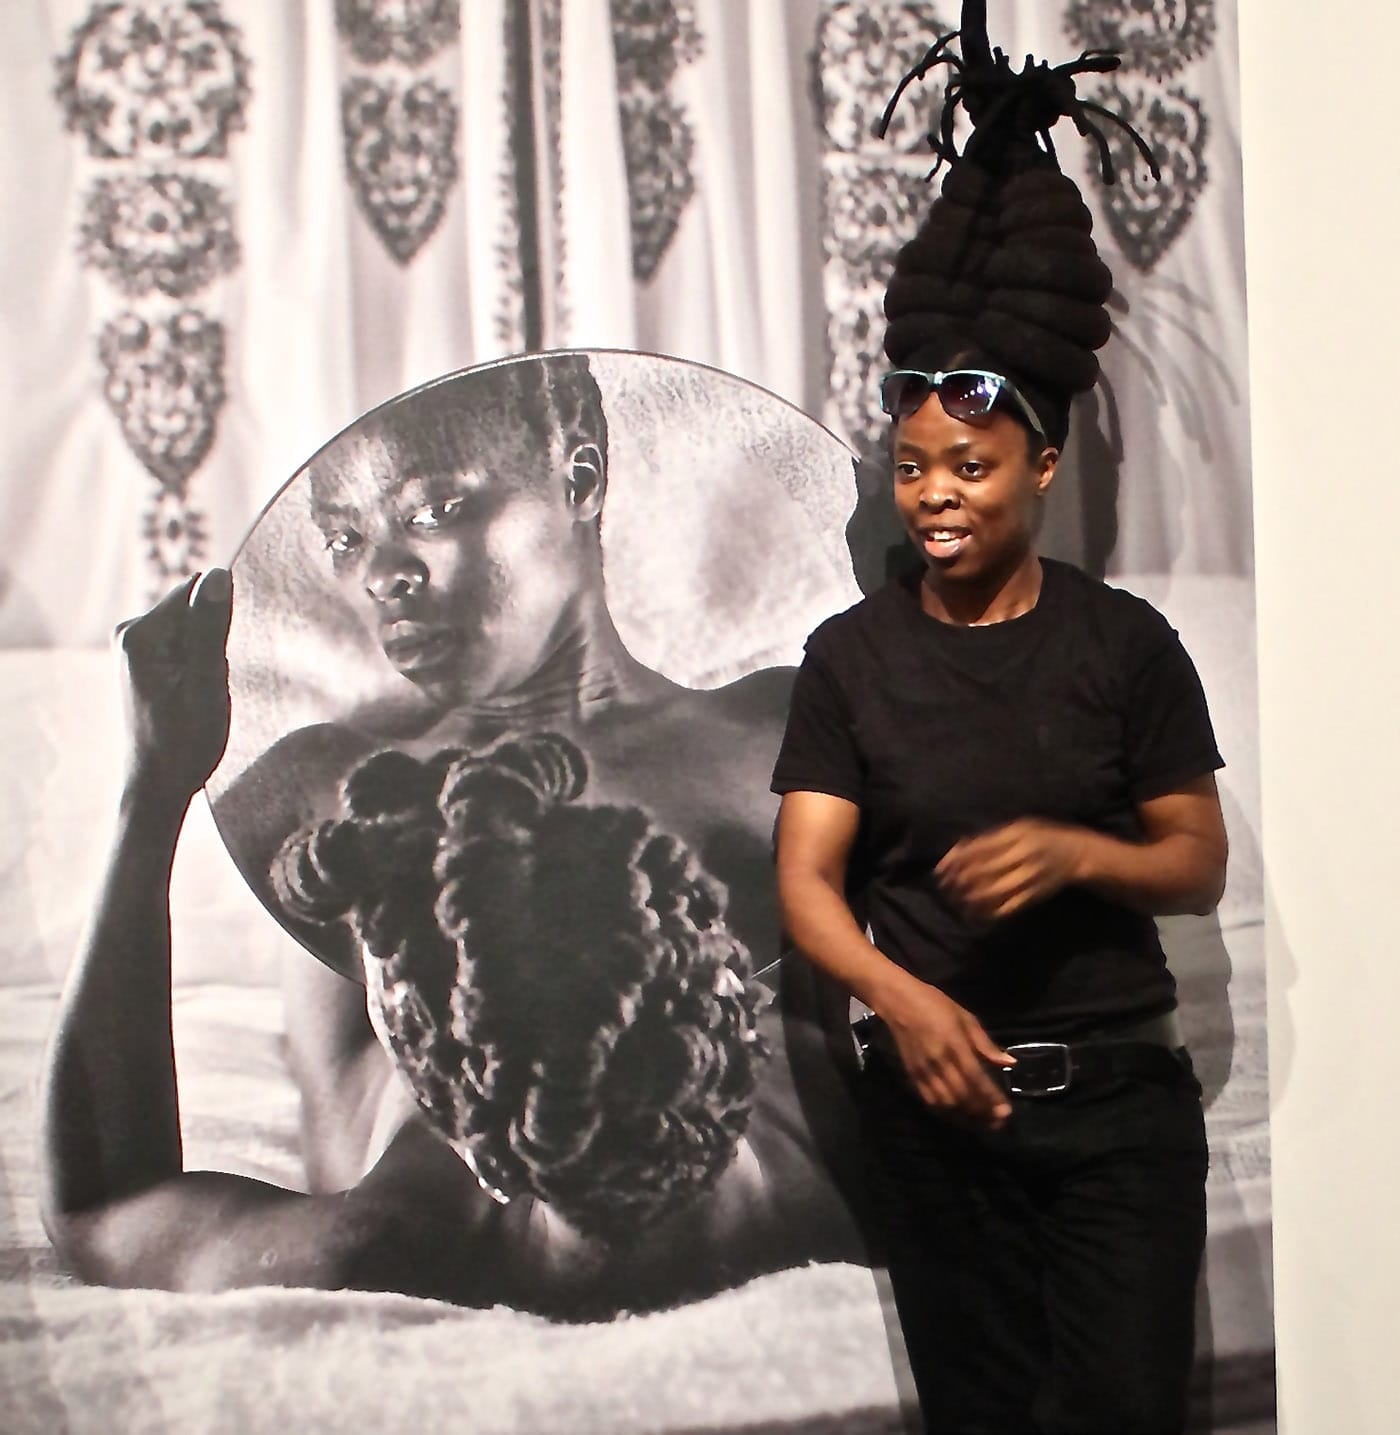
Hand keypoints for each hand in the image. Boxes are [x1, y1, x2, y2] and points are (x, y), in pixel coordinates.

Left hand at [114, 569, 232, 802]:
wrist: (158, 786)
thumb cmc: (184, 742)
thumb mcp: (207, 684)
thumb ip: (211, 628)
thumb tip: (219, 574)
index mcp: (140, 634)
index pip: (197, 592)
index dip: (220, 625)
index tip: (215, 666)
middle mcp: (129, 633)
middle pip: (194, 611)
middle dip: (214, 643)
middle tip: (207, 686)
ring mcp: (133, 647)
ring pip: (194, 631)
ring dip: (209, 659)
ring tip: (199, 696)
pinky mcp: (142, 661)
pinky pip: (186, 646)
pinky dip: (199, 668)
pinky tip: (192, 697)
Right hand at [881, 976, 1013, 1127]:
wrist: (899, 1002)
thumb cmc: (935, 1004)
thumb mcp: (966, 1017)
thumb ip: (986, 1043)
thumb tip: (1009, 1063)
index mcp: (954, 1043)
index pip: (976, 1078)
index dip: (991, 1097)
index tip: (1006, 1110)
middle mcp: (938, 1061)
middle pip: (963, 1095)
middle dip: (982, 1112)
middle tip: (999, 1121)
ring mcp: (924, 1070)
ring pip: (947, 1103)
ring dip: (966, 1117)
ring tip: (983, 1123)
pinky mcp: (913, 1076)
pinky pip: (931, 1102)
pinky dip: (947, 1114)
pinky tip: (960, 1116)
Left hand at [935, 818, 1083, 921]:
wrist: (1077, 854)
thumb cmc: (1041, 837)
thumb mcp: (1018, 827)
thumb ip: (990, 837)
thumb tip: (957, 849)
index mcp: (1016, 835)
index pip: (979, 849)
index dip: (956, 861)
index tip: (940, 869)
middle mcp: (1023, 857)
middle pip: (983, 872)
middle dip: (959, 882)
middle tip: (944, 887)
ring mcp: (1029, 878)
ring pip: (993, 894)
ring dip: (970, 900)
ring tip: (955, 901)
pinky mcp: (1033, 896)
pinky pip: (1007, 909)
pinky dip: (988, 914)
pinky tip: (974, 915)